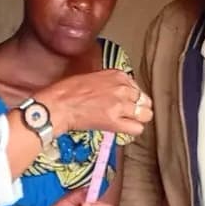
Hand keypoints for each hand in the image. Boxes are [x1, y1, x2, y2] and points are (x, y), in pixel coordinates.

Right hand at [32, 69, 150, 136]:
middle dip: (139, 108)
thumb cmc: (68, 91)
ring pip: (146, 115)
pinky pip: (137, 129)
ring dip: (138, 120)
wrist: (59, 104)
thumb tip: (117, 93)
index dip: (132, 97)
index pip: (137, 88)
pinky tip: (124, 129)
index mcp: (118, 75)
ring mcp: (120, 105)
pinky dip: (133, 130)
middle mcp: (122, 88)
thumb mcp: (93, 77)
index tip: (124, 102)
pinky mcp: (115, 121)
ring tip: (127, 122)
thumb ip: (110, 83)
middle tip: (129, 114)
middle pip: (145, 101)